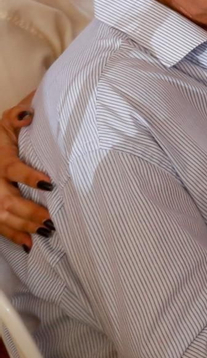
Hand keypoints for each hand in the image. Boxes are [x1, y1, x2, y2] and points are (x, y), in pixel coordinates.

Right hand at [0, 95, 50, 249]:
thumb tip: (29, 113)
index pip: (12, 169)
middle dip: (29, 212)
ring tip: (46, 231)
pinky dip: (13, 236)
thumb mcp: (5, 124)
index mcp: (0, 159)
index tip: (49, 183)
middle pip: (7, 201)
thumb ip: (17, 117)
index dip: (29, 177)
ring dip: (23, 226)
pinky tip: (29, 244)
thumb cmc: (1, 138)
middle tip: (51, 220)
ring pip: (2, 216)